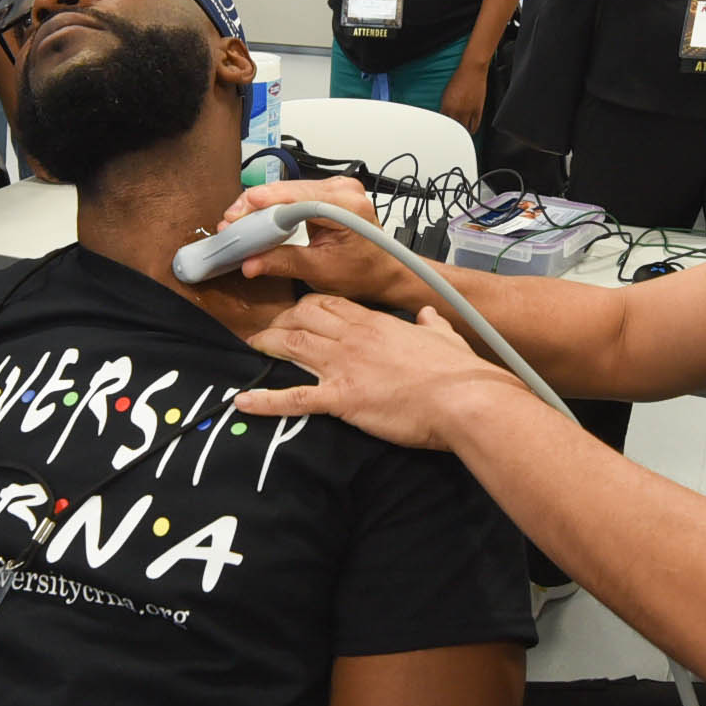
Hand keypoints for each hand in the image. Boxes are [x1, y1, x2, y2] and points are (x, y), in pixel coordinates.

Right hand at [217, 179, 414, 302]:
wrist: (382, 272)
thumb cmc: (362, 272)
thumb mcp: (319, 271)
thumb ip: (282, 263)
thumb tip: (250, 262)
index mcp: (347, 206)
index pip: (296, 199)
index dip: (264, 206)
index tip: (239, 217)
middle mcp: (344, 189)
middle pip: (287, 190)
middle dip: (255, 207)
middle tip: (231, 223)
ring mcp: (337, 187)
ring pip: (287, 189)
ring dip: (261, 206)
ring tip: (240, 222)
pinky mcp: (329, 191)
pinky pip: (294, 193)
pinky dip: (274, 205)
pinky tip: (258, 216)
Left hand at [241, 294, 530, 450]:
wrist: (463, 398)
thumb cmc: (457, 371)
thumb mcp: (446, 337)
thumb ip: (432, 324)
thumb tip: (428, 316)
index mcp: (376, 323)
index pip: (330, 303)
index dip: (307, 306)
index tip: (296, 311)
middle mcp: (353, 338)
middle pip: (303, 318)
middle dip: (281, 322)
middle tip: (267, 330)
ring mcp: (344, 367)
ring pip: (293, 345)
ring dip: (268, 345)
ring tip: (251, 347)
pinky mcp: (341, 399)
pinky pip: (295, 398)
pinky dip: (266, 400)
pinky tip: (242, 402)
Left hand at [436, 59, 486, 133]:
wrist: (472, 71)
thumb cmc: (459, 79)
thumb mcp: (446, 94)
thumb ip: (445, 106)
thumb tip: (444, 116)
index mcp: (447, 106)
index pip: (442, 124)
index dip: (442, 130)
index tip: (442, 134)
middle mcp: (457, 111)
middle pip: (453, 129)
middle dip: (451, 133)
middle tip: (450, 137)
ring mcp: (468, 112)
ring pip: (464, 130)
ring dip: (461, 133)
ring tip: (460, 135)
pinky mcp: (478, 111)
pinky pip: (475, 126)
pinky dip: (472, 131)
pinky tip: (469, 132)